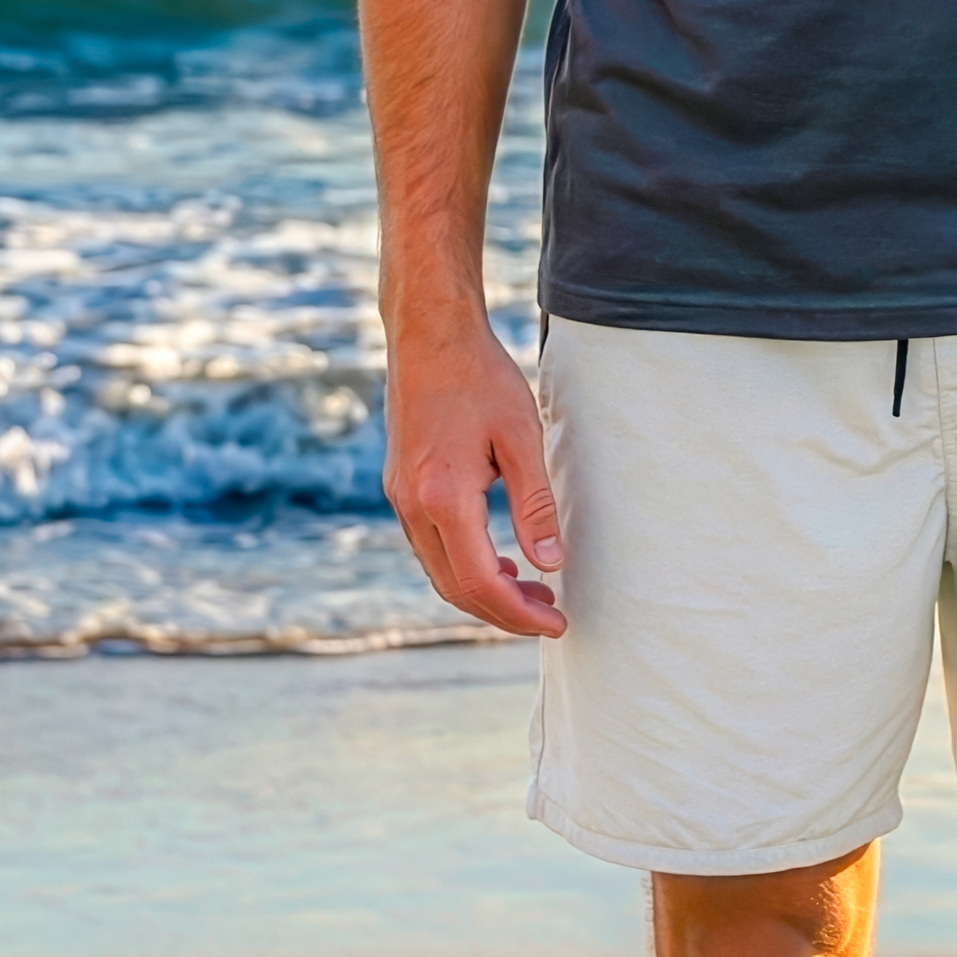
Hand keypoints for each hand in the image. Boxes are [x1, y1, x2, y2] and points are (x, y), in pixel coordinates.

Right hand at [381, 316, 566, 637]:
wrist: (429, 335)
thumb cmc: (480, 378)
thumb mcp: (521, 436)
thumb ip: (534, 504)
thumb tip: (549, 564)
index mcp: (443, 497)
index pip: (479, 583)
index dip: (518, 612)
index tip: (556, 621)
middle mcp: (413, 506)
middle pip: (455, 588)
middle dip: (502, 611)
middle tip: (550, 612)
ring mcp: (401, 498)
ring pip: (440, 571)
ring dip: (483, 590)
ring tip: (531, 590)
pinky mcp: (400, 487)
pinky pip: (431, 546)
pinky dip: (464, 565)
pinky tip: (497, 557)